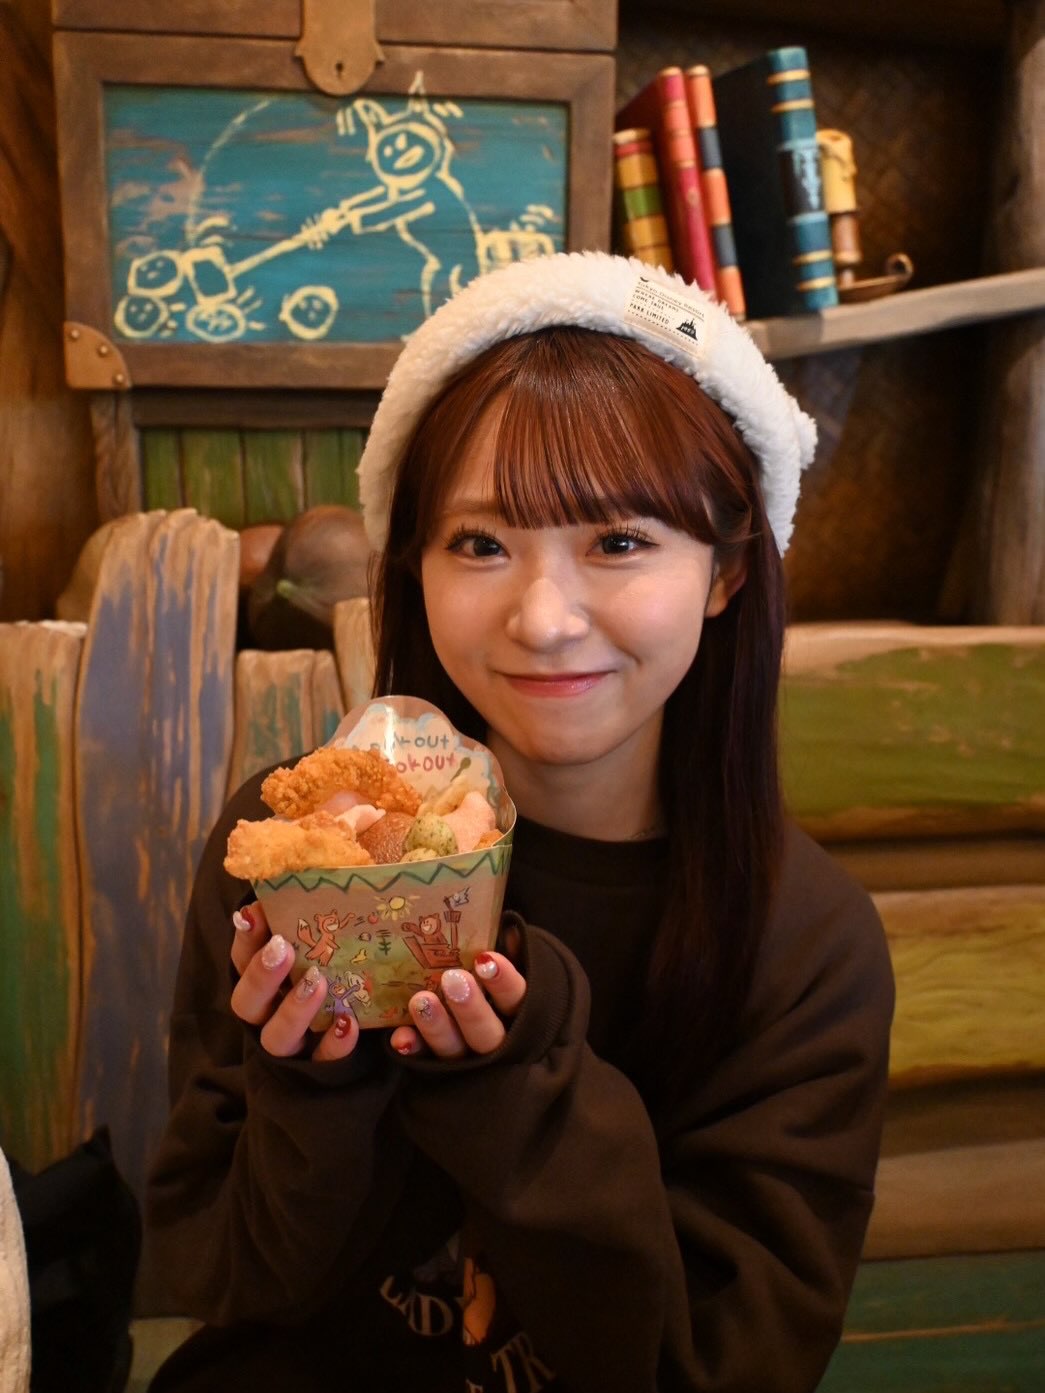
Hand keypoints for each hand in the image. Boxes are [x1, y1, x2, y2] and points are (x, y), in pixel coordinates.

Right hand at [229, 902, 358, 1060]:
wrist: (351, 1052)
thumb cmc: (334, 980)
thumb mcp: (320, 951)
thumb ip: (310, 923)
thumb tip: (317, 869)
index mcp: (262, 985)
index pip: (241, 961)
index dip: (244, 940)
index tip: (254, 913)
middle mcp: (268, 1017)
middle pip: (247, 1003)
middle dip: (261, 976)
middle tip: (282, 949)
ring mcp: (292, 1047)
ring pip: (277, 1038)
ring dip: (294, 1009)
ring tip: (317, 982)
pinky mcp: (320, 1070)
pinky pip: (323, 1062)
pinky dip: (334, 1044)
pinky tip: (348, 1022)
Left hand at [389, 950, 526, 1059]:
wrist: (487, 1037)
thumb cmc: (497, 991)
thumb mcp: (510, 971)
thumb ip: (513, 954)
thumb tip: (511, 932)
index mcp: (518, 1015)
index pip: (517, 1000)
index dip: (504, 982)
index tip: (486, 959)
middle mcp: (497, 1042)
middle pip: (488, 1033)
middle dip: (470, 1008)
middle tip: (452, 979)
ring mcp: (467, 1059)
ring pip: (456, 1050)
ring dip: (438, 1027)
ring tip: (421, 1000)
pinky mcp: (438, 1067)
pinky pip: (425, 1061)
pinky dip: (414, 1049)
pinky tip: (400, 1037)